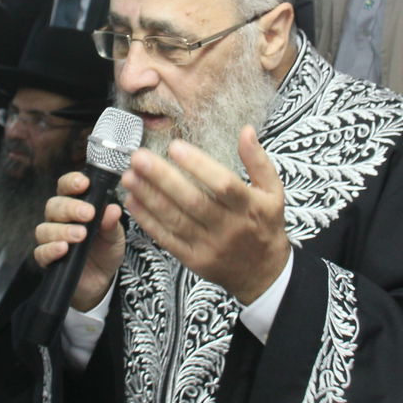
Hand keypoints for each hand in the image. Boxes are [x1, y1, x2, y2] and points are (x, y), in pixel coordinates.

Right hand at [34, 170, 125, 310]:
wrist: (102, 278)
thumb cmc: (105, 249)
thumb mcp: (114, 235)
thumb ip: (111, 223)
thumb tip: (113, 209)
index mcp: (75, 205)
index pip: (66, 187)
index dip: (71, 182)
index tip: (84, 183)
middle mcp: (59, 219)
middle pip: (54, 206)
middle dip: (70, 208)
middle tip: (88, 214)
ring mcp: (51, 239)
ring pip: (45, 228)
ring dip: (62, 230)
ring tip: (80, 235)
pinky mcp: (48, 259)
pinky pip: (41, 252)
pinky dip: (51, 249)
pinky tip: (63, 249)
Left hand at [120, 127, 287, 304]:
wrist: (263, 272)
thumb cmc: (265, 225)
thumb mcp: (273, 191)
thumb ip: (258, 160)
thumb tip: (246, 130)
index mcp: (249, 207)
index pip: (223, 184)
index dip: (198, 165)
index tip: (174, 146)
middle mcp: (229, 227)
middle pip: (193, 201)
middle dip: (163, 178)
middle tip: (139, 158)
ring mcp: (210, 246)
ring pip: (176, 220)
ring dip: (149, 197)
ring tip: (129, 176)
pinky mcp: (194, 260)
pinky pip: (167, 239)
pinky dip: (148, 221)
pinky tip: (133, 202)